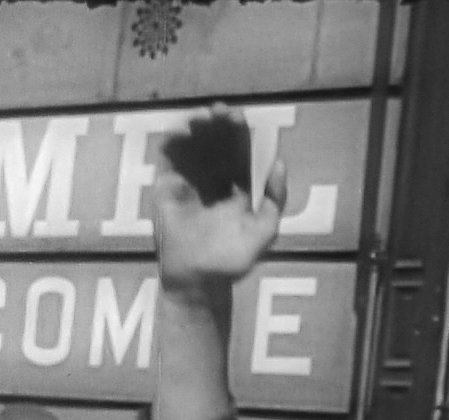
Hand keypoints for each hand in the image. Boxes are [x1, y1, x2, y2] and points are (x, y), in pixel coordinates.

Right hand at [153, 107, 287, 299]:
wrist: (200, 280)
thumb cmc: (234, 260)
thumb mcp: (265, 231)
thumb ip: (276, 199)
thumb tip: (280, 163)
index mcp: (237, 187)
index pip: (237, 152)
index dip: (237, 132)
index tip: (238, 116)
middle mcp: (213, 181)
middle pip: (214, 144)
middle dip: (216, 125)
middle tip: (219, 110)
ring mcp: (189, 183)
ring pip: (191, 147)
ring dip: (194, 129)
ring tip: (200, 119)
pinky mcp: (167, 189)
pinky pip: (168, 161)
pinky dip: (172, 144)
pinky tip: (179, 133)